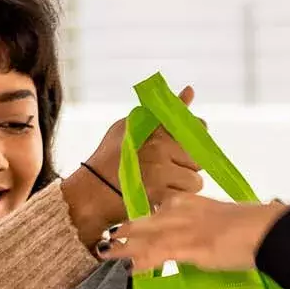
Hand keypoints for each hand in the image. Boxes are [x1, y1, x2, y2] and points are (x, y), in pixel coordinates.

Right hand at [64, 88, 205, 246]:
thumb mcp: (132, 126)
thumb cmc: (110, 158)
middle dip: (188, 165)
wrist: (91, 192)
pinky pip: (184, 196)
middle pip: (198, 158)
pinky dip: (175, 198)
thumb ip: (163, 112)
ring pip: (195, 181)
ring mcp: (160, 171)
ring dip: (183, 184)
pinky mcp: (160, 194)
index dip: (196, 138)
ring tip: (162, 183)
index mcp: (155, 128)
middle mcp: (160, 147)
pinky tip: (160, 195)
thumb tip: (190, 90)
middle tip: (169, 169)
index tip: (185, 146)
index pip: (197, 127)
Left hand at [98, 194, 289, 271]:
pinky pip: (157, 254)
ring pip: (145, 237)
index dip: (140, 220)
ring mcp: (184, 228)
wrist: (269, 231)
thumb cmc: (256, 227)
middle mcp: (184, 211)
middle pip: (145, 221)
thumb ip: (210, 226)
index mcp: (194, 202)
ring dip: (123, 248)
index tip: (125, 227)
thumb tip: (206, 238)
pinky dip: (140, 262)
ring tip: (104, 255)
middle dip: (124, 231)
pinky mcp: (188, 246)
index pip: (159, 208)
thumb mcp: (226, 220)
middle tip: (103, 240)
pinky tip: (128, 270)